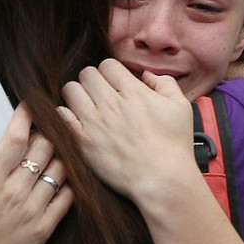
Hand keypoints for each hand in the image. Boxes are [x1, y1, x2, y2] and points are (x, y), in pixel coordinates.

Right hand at [0, 103, 72, 243]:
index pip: (15, 137)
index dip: (26, 116)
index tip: (29, 106)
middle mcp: (14, 192)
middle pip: (44, 147)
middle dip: (46, 133)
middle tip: (42, 131)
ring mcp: (32, 209)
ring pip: (60, 168)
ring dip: (59, 156)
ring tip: (53, 153)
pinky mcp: (44, 228)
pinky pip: (67, 196)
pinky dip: (68, 184)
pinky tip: (61, 179)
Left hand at [59, 59, 195, 203]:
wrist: (162, 179)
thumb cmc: (174, 144)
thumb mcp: (181, 106)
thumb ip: (164, 83)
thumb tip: (145, 75)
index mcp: (134, 91)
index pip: (108, 64)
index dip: (112, 71)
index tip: (116, 83)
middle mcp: (111, 103)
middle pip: (87, 73)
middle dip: (94, 80)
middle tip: (101, 94)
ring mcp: (94, 122)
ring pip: (70, 90)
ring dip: (78, 94)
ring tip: (88, 106)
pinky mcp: (83, 142)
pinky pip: (62, 116)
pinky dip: (66, 114)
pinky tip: (78, 120)